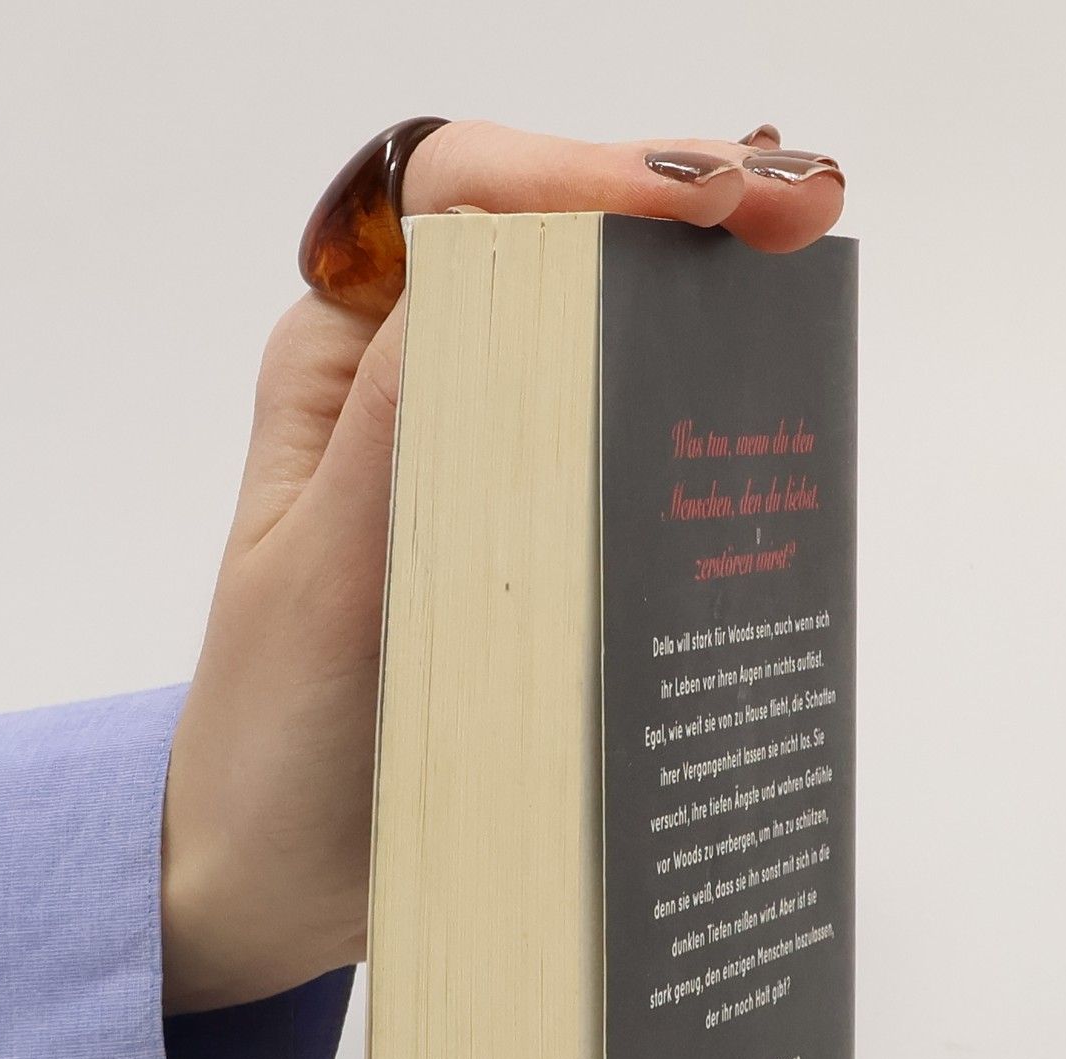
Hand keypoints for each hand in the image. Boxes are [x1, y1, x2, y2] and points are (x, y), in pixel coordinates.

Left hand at [159, 121, 845, 1013]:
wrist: (275, 871)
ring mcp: (479, 465)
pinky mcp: (527, 542)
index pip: (458, 212)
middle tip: (796, 211)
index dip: (580, 180)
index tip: (697, 201)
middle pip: (545, 252)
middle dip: (669, 209)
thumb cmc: (268, 740)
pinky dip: (686, 412)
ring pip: (593, 342)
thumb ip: (397, 438)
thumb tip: (505, 276)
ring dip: (693, 298)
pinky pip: (611, 452)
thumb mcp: (313, 585)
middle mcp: (414, 395)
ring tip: (795, 269)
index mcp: (343, 372)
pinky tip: (759, 397)